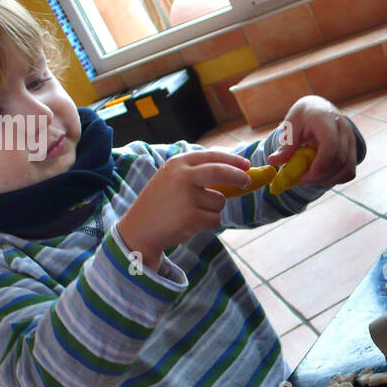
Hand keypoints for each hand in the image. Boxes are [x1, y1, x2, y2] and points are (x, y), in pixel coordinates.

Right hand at [117, 149, 249, 269]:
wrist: (139, 230)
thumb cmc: (160, 204)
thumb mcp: (172, 179)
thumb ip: (197, 173)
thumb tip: (235, 171)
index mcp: (177, 163)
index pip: (212, 156)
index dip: (233, 160)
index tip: (246, 164)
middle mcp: (181, 177)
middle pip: (222, 172)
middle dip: (239, 177)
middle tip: (247, 182)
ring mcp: (186, 197)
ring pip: (220, 200)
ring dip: (214, 209)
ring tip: (193, 213)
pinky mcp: (191, 217)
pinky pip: (215, 219)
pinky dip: (209, 223)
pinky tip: (191, 224)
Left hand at [266, 96, 357, 187]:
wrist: (319, 108)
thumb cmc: (304, 117)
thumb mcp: (291, 126)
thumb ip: (286, 145)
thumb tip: (273, 161)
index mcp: (325, 119)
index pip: (330, 144)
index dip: (320, 164)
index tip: (304, 176)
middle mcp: (343, 129)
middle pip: (339, 160)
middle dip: (320, 176)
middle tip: (303, 180)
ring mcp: (351, 139)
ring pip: (347, 168)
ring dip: (328, 179)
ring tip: (311, 179)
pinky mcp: (353, 149)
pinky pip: (350, 171)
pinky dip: (337, 178)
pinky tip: (322, 177)